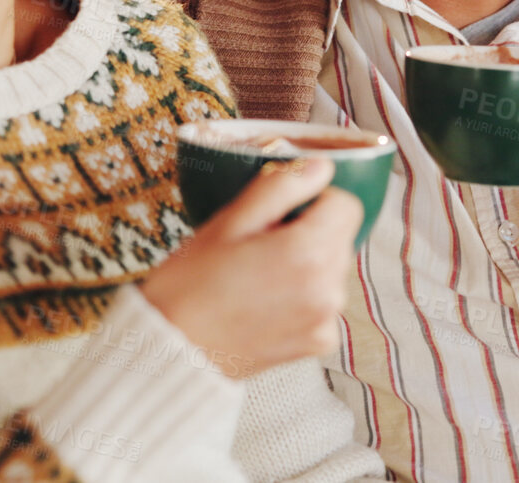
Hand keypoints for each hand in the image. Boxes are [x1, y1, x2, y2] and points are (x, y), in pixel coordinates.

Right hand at [139, 158, 362, 377]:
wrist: (171, 352)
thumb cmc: (190, 286)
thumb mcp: (229, 222)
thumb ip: (281, 187)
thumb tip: (322, 167)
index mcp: (310, 252)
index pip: (347, 205)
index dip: (313, 201)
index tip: (277, 214)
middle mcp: (329, 290)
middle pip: (340, 237)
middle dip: (309, 233)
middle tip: (257, 246)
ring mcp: (326, 320)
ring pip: (332, 269)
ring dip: (307, 265)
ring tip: (256, 277)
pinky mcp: (318, 343)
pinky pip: (323, 303)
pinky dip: (303, 297)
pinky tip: (264, 303)